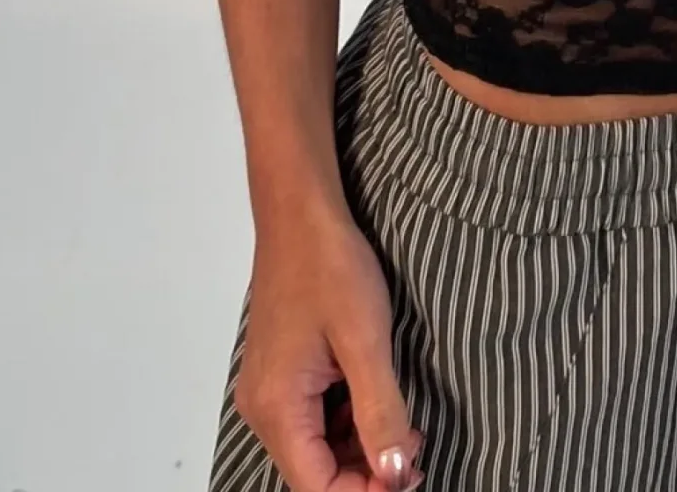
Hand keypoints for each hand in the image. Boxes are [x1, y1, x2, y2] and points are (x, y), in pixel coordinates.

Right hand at [235, 200, 425, 490]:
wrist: (300, 212)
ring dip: (358, 448)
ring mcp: (266, 390)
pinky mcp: (278, 373)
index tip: (411, 474)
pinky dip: (345, 422)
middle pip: (313, 473)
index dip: (366, 491)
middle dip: (365, 472)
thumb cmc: (330, 265)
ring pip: (314, 448)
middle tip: (415, 447)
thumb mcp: (367, 340)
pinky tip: (374, 400)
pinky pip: (310, 419)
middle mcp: (262, 408)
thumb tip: (396, 475)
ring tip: (402, 423)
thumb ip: (381, 412)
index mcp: (277, 407)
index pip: (318, 487)